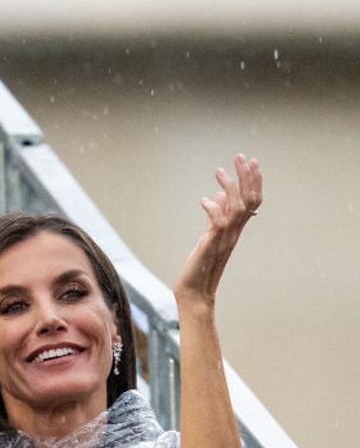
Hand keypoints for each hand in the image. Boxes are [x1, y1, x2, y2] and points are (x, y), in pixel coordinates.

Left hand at [174, 154, 261, 308]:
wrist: (194, 291)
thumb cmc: (200, 264)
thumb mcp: (208, 234)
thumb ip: (215, 215)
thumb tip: (219, 194)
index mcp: (234, 229)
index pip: (252, 201)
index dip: (254, 181)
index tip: (251, 161)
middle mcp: (234, 233)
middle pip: (250, 201)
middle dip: (247, 177)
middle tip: (241, 156)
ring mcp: (224, 240)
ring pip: (237, 209)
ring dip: (230, 188)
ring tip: (219, 171)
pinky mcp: (211, 247)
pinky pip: (218, 224)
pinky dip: (213, 210)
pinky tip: (204, 200)